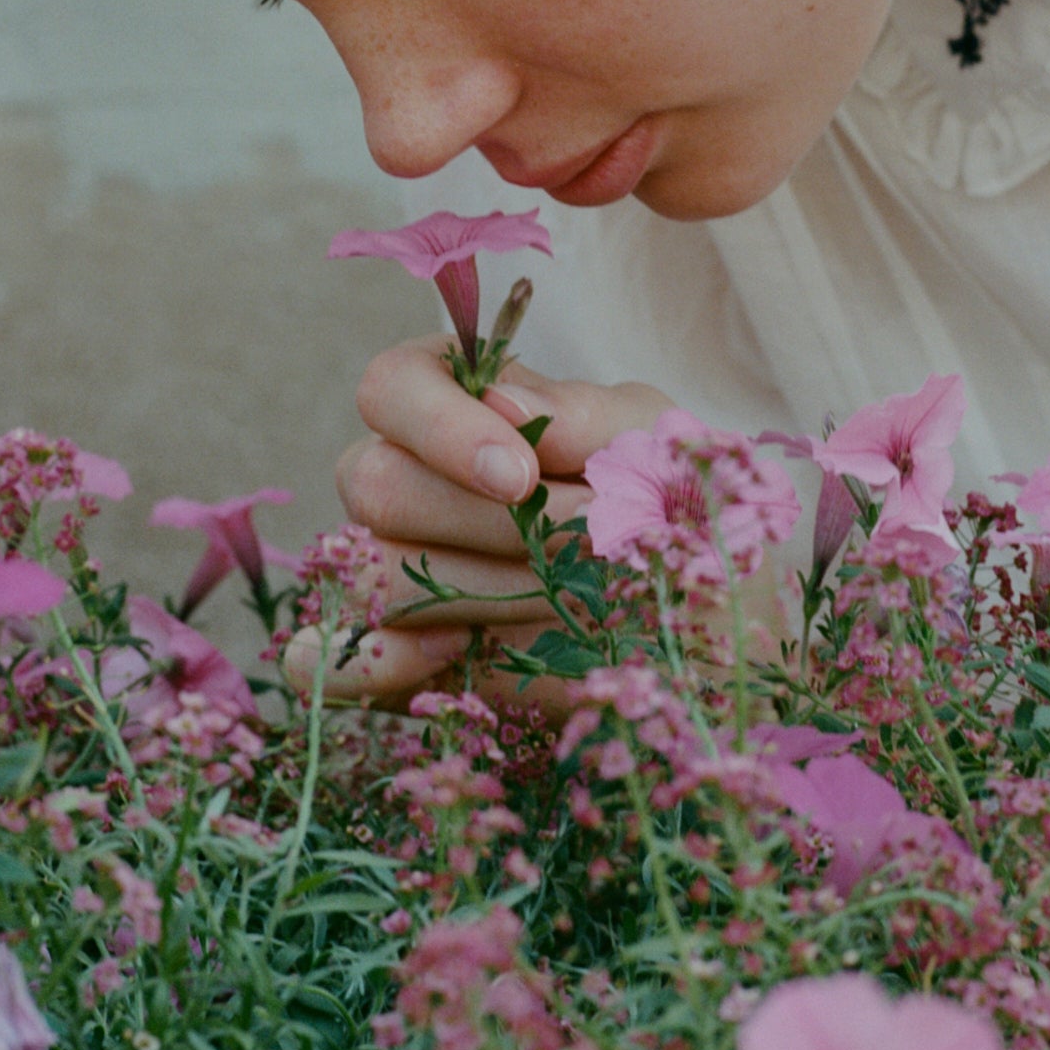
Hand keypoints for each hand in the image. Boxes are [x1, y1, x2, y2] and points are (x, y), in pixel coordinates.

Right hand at [280, 339, 671, 710]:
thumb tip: (502, 405)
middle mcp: (411, 479)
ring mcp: (399, 570)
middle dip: (483, 523)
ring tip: (564, 600)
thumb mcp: (659, 447)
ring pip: (366, 569)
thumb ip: (589, 416)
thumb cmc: (681, 506)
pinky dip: (374, 663)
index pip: (392, 386)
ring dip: (470, 590)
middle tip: (583, 546)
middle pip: (374, 482)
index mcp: (461, 405)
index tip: (520, 475)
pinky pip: (332, 660)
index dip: (440, 427)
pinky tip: (457, 654)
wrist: (717, 615)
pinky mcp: (401, 656)